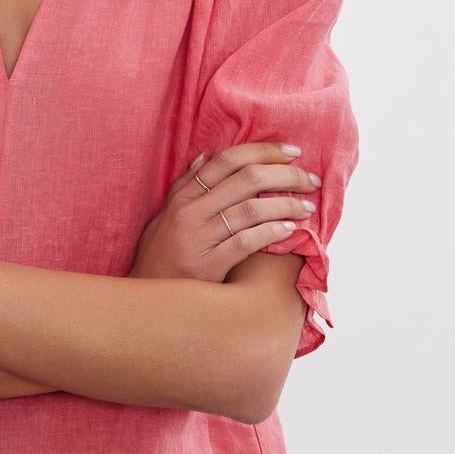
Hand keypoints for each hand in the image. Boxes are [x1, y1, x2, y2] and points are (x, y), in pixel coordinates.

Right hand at [130, 142, 320, 282]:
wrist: (144, 302)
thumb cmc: (157, 258)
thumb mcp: (163, 217)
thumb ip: (184, 186)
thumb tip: (206, 156)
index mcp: (182, 198)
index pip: (226, 160)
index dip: (263, 151)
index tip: (292, 151)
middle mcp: (190, 213)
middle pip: (246, 180)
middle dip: (285, 174)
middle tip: (310, 178)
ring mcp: (198, 239)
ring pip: (251, 209)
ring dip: (286, 203)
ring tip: (307, 206)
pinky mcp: (207, 267)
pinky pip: (246, 242)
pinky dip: (271, 232)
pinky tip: (289, 230)